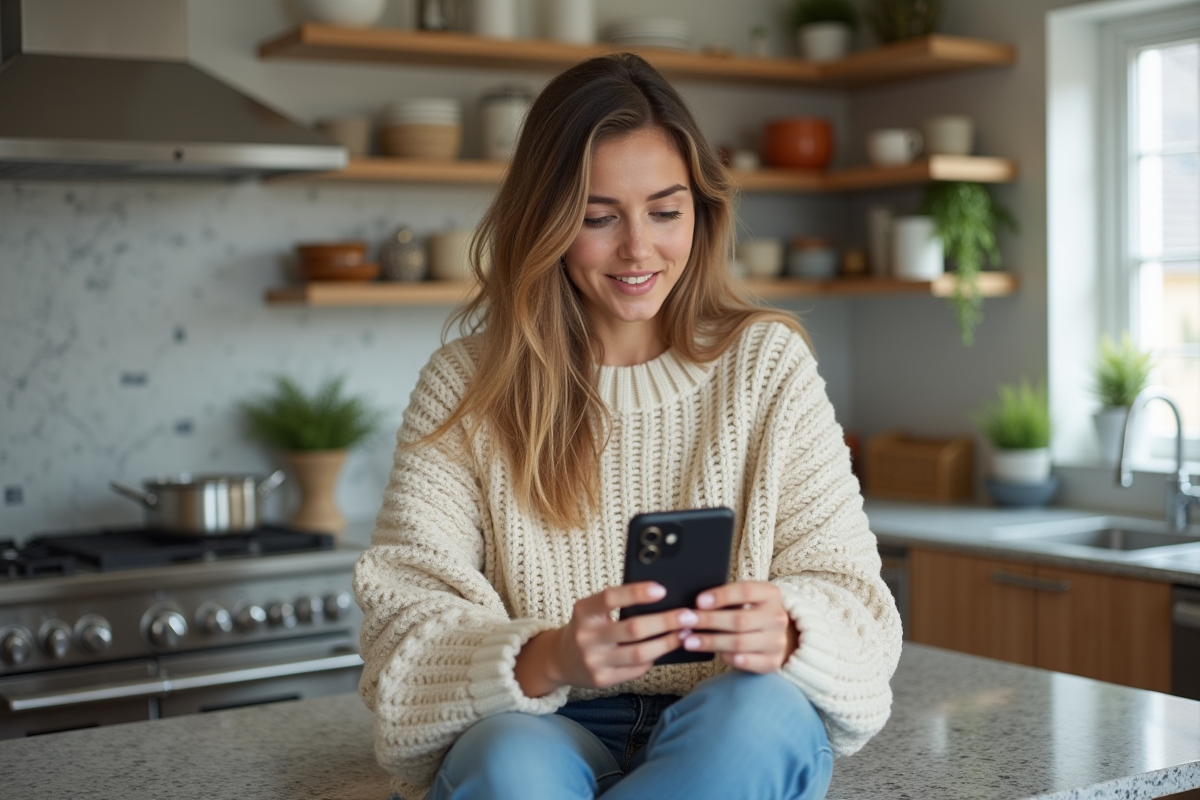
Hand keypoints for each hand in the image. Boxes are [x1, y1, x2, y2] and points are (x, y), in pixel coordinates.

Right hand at [514, 582, 691, 695]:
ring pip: (639, 653)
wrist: (560, 659)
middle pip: (633, 629)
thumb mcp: (592, 610)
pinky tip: (665, 649)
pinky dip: (654, 658)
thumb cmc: (587, 627)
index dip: (636, 593)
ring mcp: (594, 661)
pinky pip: (636, 670)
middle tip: (688, 615)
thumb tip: (662, 598)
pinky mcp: (602, 680)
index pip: (610, 598)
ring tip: (684, 633)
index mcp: (583, 612)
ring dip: (667, 643)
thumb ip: (618, 603)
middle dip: (665, 622)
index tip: (662, 589)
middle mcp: (586, 637)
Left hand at [677, 581, 798, 672]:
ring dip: (710, 642)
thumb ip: (727, 599)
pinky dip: (728, 658)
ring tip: (688, 641)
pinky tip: (713, 654)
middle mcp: (777, 617)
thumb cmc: (752, 612)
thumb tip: (695, 605)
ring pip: (739, 643)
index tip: (698, 601)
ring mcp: (777, 641)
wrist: (778, 636)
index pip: (745, 591)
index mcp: (770, 594)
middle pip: (739, 620)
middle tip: (684, 621)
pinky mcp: (772, 662)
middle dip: (708, 621)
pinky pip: (746, 661)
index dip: (721, 596)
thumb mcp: (747, 599)